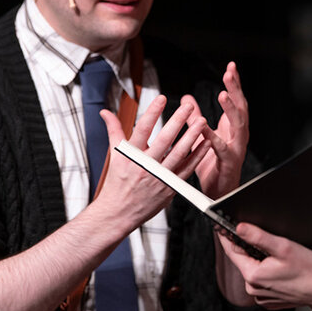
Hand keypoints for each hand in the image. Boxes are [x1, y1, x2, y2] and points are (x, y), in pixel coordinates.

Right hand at [98, 95, 210, 231]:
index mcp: (131, 155)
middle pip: (164, 139)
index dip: (152, 113)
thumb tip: (105, 112)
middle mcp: (146, 165)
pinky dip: (198, 156)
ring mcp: (159, 176)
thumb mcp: (115, 155)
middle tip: (189, 107)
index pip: (142, 129)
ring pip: (179, 153)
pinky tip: (206, 143)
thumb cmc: (117, 182)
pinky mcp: (170, 186)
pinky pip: (187, 169)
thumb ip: (113, 131)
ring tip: (201, 121)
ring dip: (192, 136)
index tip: (161, 98)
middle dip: (177, 121)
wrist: (119, 212)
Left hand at [183, 62, 249, 198]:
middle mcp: (238, 135)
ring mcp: (236, 148)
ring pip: (238, 125)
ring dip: (231, 109)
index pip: (235, 100)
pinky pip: (222, 149)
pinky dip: (214, 138)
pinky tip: (206, 129)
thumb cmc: (213, 165)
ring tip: (224, 95)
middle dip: (236, 89)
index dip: (234, 83)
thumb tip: (187, 99)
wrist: (219, 192)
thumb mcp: (202, 136)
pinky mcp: (229, 162)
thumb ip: (195, 117)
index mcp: (232, 127)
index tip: (231, 66)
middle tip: (230, 73)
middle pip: (241, 107)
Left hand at [218, 222, 311, 309]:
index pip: (232, 252)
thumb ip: (258, 237)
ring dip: (260, 261)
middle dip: (249, 249)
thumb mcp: (283, 247)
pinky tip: (282, 270)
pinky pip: (262, 282)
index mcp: (253, 276)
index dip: (227, 238)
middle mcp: (253, 289)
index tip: (221, 227)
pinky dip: (267, 273)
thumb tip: (239, 228)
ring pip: (253, 271)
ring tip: (278, 257)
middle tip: (264, 240)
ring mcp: (261, 297)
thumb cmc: (308, 270)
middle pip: (243, 261)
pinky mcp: (269, 301)